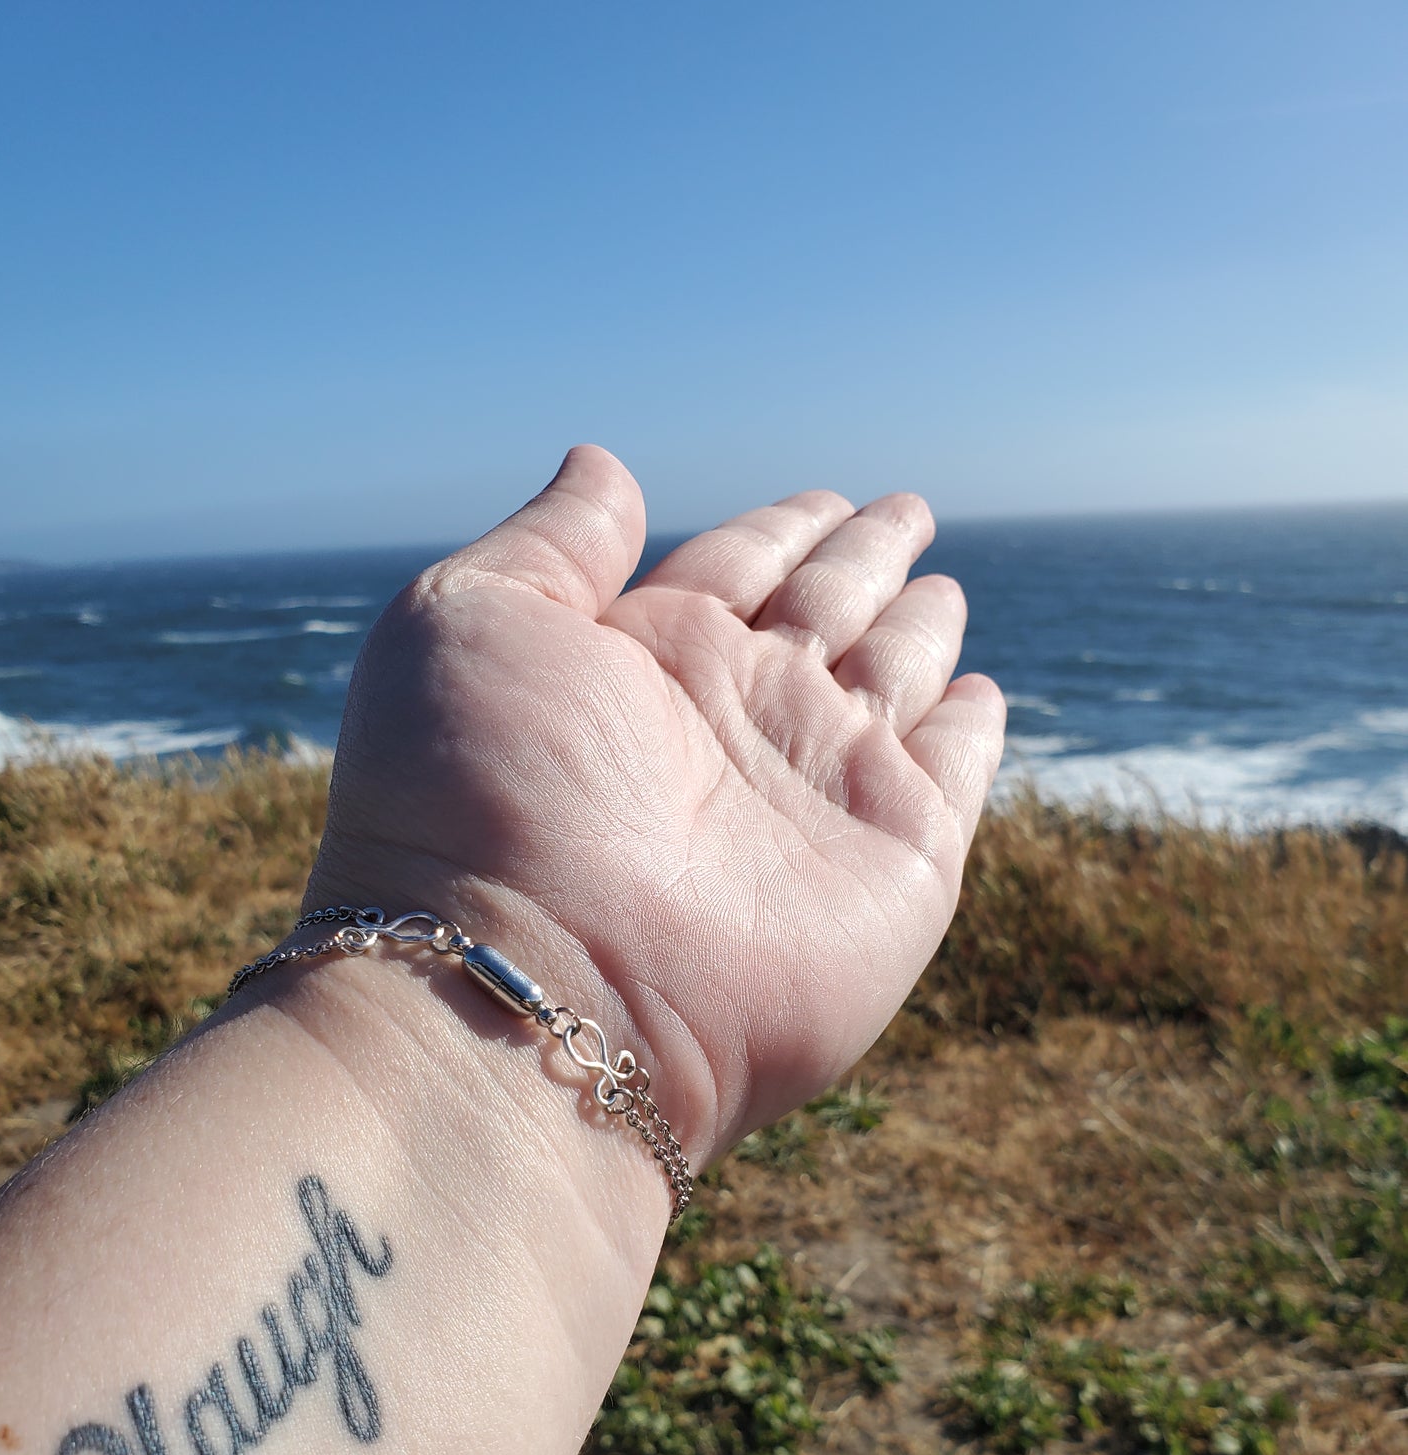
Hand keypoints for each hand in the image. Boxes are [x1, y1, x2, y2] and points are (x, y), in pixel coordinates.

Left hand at [310, 446, 1003, 1164]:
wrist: (536, 990)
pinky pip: (954, 777)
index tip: (825, 497)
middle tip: (903, 512)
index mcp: (643, 657)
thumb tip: (602, 464)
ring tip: (942, 585)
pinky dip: (973, 734)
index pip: (734, 567)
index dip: (781, 528)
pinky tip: (982, 694)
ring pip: (893, 680)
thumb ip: (553, 542)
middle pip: (822, 612)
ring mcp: (818, 792)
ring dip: (920, 631)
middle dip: (862, 560)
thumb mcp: (473, 621)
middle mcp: (734, 721)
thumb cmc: (475, 802)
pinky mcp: (897, 867)